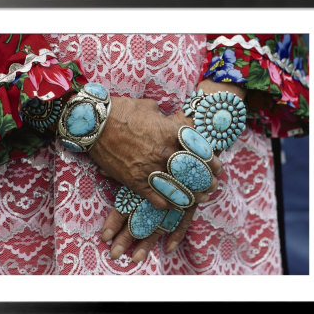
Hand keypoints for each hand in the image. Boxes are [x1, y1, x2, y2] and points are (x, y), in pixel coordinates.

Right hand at [89, 96, 221, 209]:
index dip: (212, 163)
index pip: (200, 151)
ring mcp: (150, 169)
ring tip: (198, 200)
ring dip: (190, 197)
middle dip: (205, 182)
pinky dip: (166, 204)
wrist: (96, 122)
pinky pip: (156, 198)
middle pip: (192, 173)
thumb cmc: (124, 110)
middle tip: (212, 188)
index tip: (218, 168)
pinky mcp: (135, 181)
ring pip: (177, 189)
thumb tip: (176, 121)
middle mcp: (164, 153)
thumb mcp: (152, 108)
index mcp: (171, 133)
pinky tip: (172, 206)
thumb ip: (168, 119)